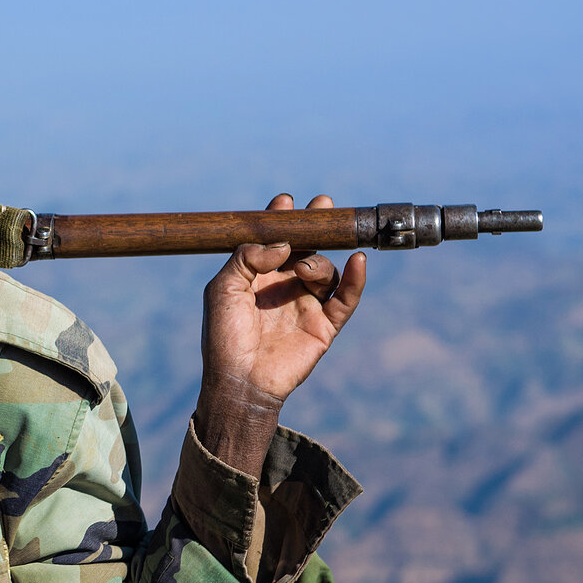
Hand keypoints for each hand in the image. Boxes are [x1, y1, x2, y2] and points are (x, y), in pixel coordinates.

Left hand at [195, 193, 366, 476]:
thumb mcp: (223, 289)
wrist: (240, 379)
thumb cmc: (224, 335)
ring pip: (324, 269)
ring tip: (302, 269)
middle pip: (307, 247)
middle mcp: (284, 285)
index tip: (286, 202)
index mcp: (257, 275)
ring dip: (317, 262)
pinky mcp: (325, 324)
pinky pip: (347, 297)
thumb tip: (283, 243)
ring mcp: (306, 303)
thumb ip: (246, 258)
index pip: (274, 240)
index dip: (282, 220)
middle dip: (316, 225)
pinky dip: (356, 279)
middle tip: (323, 204)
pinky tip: (359, 261)